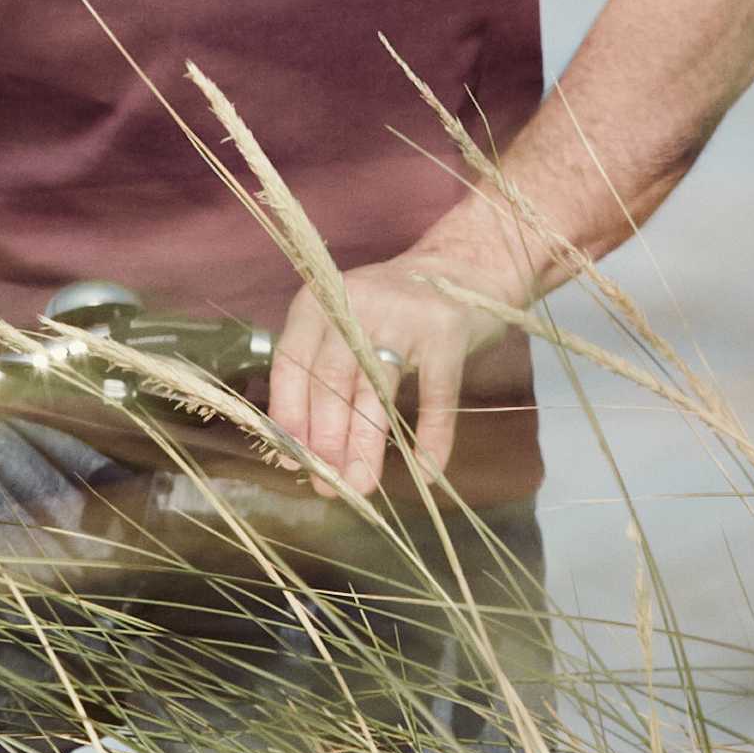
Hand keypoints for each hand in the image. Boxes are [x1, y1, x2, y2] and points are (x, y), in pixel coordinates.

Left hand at [271, 256, 509, 498]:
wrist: (464, 266)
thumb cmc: (394, 308)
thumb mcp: (347, 322)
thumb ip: (322, 370)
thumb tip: (299, 446)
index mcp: (320, 301)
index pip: (292, 363)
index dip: (289, 416)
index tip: (291, 460)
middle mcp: (356, 304)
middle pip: (331, 381)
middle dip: (326, 440)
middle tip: (329, 485)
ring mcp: (404, 317)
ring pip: (376, 391)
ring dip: (366, 445)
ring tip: (361, 486)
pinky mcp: (447, 332)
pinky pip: (437, 396)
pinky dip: (432, 437)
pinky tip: (427, 470)